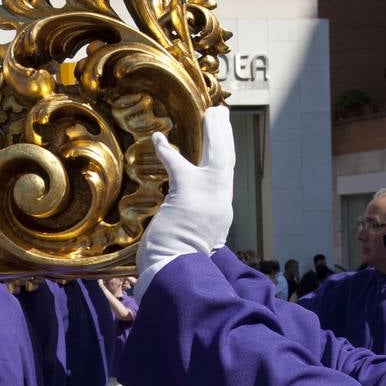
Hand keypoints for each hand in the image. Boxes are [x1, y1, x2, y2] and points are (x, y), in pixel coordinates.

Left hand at [136, 106, 234, 279]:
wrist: (174, 273)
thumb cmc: (175, 265)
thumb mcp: (189, 245)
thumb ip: (190, 230)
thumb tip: (180, 226)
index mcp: (219, 217)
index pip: (222, 183)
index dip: (221, 161)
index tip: (220, 143)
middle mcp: (219, 205)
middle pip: (227, 164)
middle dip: (225, 138)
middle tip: (221, 115)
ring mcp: (208, 197)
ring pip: (219, 157)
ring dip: (216, 133)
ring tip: (213, 112)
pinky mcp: (189, 192)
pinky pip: (178, 163)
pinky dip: (165, 150)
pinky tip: (157, 138)